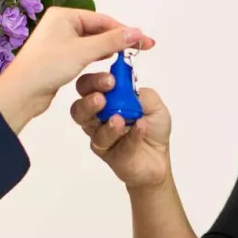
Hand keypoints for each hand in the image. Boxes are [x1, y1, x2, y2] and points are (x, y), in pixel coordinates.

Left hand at [0, 9, 152, 133]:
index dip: (125, 30)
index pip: (102, 20)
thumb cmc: (47, 67)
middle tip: (141, 49)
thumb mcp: (83, 51)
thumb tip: (136, 32)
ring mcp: (60, 42)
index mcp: (64, 16)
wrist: (22, 93)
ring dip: (109, 49)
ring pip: (92, 43)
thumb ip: (112, 41)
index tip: (144, 41)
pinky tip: (109, 63)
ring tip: (128, 57)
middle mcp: (61, 25)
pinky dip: (98, 58)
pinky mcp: (59, 59)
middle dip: (118, 40)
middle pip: (98, 30)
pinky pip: (84, 54)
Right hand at [71, 72, 172, 190]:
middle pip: (79, 107)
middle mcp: (97, 117)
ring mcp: (99, 135)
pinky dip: (128, 135)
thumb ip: (139, 94)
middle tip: (102, 99)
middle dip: (88, 101)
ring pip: (89, 128)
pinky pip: (112, 143)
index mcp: (106, 99)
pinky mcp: (106, 153)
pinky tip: (140, 128)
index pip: (89, 86)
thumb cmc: (152, 128)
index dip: (94, 81)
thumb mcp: (153, 104)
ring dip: (104, 122)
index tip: (110, 80)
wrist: (159, 157)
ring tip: (119, 120)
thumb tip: (125, 85)